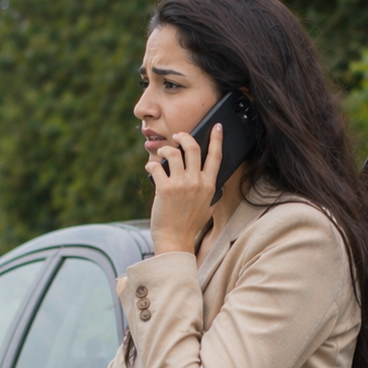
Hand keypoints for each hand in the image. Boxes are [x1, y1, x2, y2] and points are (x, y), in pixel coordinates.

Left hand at [145, 123, 223, 254]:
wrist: (175, 240)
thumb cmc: (190, 225)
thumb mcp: (208, 208)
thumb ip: (211, 192)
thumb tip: (212, 180)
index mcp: (209, 186)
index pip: (216, 157)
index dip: (217, 139)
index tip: (217, 127)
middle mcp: (197, 183)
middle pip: (193, 148)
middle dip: (184, 136)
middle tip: (177, 136)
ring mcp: (181, 185)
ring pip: (173, 153)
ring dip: (165, 150)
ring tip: (162, 154)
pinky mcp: (165, 188)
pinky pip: (156, 166)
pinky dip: (151, 164)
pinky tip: (150, 168)